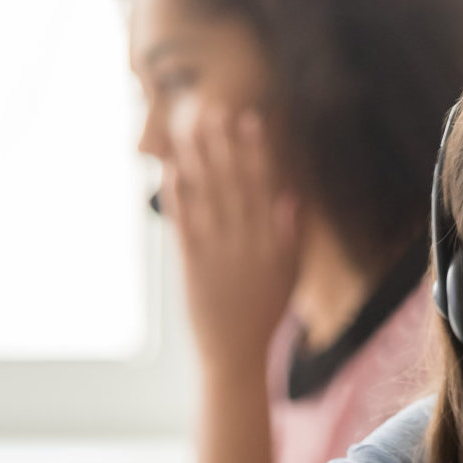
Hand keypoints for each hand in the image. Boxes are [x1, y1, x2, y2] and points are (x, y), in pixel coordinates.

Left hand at [162, 108, 300, 371]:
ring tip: (190, 129)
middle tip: (214, 109)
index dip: (256, 150)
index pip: (262, 185)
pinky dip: (178, 194)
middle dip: (223, 144)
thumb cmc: (266, 315)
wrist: (236, 353)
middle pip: (232, 182)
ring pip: (207, 196)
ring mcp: (216, 251)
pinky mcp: (191, 264)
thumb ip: (290, 236)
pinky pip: (184, 221)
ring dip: (198, 159)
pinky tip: (172, 170)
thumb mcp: (289, 276)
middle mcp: (244, 240)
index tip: (250, 120)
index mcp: (270, 240)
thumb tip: (290, 198)